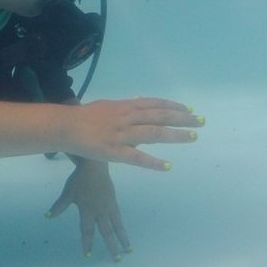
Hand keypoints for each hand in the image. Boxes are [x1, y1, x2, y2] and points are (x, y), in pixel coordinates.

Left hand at [47, 158, 130, 260]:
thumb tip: (48, 216)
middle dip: (111, 247)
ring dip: (122, 239)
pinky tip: (124, 233)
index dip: (87, 243)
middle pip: (106, 232)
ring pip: (117, 227)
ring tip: (128, 250)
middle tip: (116, 260)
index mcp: (87, 211)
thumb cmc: (79, 180)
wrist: (94, 166)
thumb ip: (59, 206)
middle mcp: (100, 211)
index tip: (88, 254)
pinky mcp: (114, 202)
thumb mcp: (67, 193)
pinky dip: (121, 227)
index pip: (87, 231)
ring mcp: (109, 207)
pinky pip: (118, 218)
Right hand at [64, 97, 202, 169]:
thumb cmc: (85, 116)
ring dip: (175, 135)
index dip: (174, 106)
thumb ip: (125, 105)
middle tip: (201, 121)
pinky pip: (138, 158)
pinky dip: (153, 162)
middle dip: (182, 118)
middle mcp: (128, 118)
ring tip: (192, 137)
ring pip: (154, 133)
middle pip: (160, 116)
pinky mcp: (115, 152)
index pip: (155, 104)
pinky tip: (167, 166)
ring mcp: (122, 135)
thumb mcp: (108, 105)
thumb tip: (141, 100)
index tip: (189, 109)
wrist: (65, 126)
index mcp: (126, 106)